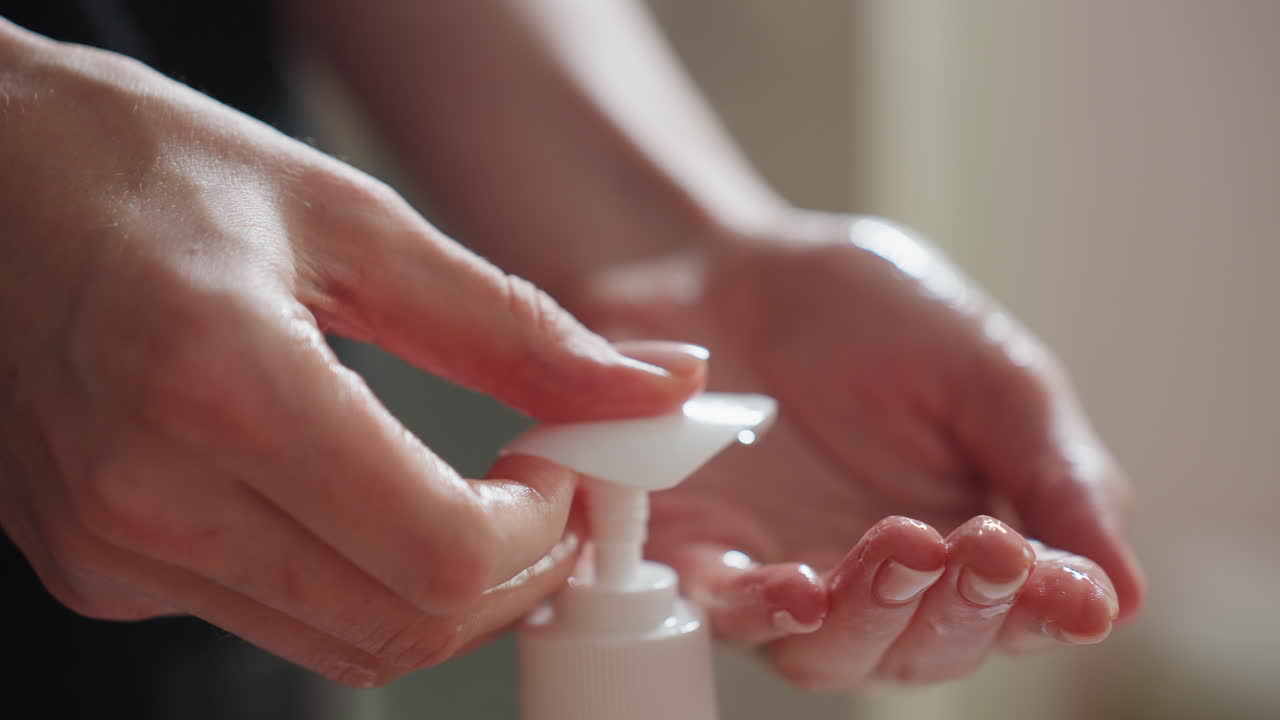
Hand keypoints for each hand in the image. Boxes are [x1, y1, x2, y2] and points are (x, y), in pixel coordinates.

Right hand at [0, 24, 703, 686]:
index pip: (441, 553)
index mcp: (219, 383)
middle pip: (405, 627)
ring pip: (346, 644)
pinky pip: (275, 615)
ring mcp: (113, 550)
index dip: (543, 533)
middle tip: (549, 490)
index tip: (572, 470)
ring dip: (445, 590)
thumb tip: (655, 389)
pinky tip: (375, 498)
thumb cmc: (141, 168)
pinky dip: (360, 579)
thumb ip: (515, 327)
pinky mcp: (98, 568)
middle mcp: (148, 495)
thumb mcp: (348, 219)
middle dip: (514, 575)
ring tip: (480, 497)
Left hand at [572, 212, 1144, 689]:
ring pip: (831, 652)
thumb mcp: (989, 377)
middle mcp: (875, 578)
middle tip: (986, 550)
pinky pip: (727, 608)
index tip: (1070, 587)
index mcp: (964, 541)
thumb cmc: (875, 316)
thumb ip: (1054, 477)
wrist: (744, 263)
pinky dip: (764, 609)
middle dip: (962, 612)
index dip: (1046, 612)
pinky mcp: (702, 551)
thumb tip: (1124, 594)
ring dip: (873, 616)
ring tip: (905, 547)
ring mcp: (785, 571)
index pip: (1017, 611)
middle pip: (926, 648)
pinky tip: (799, 587)